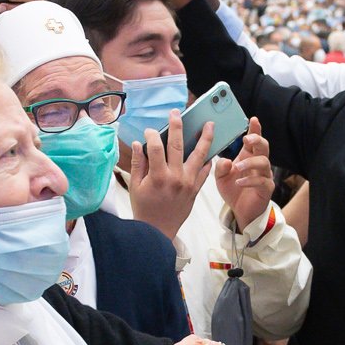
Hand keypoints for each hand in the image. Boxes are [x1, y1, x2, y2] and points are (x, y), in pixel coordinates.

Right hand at [128, 110, 214, 239]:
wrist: (157, 231)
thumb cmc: (144, 208)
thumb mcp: (135, 186)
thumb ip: (138, 163)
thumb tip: (138, 143)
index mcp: (158, 176)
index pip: (156, 147)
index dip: (151, 135)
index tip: (149, 130)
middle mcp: (175, 177)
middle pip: (178, 145)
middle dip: (177, 126)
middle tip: (178, 113)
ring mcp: (188, 183)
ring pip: (199, 155)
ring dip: (205, 138)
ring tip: (209, 125)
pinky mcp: (196, 190)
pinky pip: (205, 172)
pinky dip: (207, 161)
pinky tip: (209, 151)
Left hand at [215, 116, 274, 231]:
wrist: (240, 211)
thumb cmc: (233, 189)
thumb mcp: (221, 177)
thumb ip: (221, 167)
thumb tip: (225, 160)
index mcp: (248, 156)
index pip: (253, 140)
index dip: (255, 129)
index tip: (253, 119)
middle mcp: (258, 163)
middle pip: (264, 146)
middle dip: (257, 139)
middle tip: (247, 139)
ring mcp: (264, 175)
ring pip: (264, 162)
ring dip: (250, 162)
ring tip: (237, 167)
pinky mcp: (266, 189)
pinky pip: (262, 181)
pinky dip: (250, 180)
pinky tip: (239, 182)